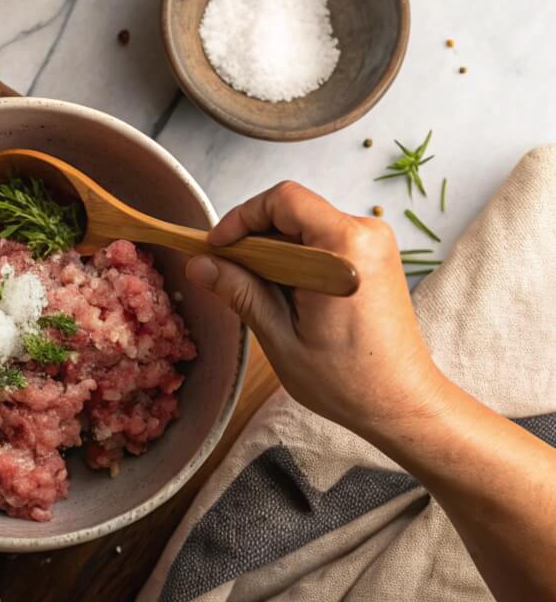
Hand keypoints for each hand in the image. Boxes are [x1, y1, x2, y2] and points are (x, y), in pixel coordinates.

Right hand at [186, 181, 451, 436]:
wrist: (401, 401)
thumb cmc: (346, 379)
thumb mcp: (280, 337)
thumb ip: (240, 292)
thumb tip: (200, 265)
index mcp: (343, 248)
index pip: (283, 200)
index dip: (242, 217)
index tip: (216, 247)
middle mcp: (366, 235)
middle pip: (293, 212)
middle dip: (255, 239)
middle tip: (229, 275)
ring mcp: (375, 244)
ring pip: (306, 228)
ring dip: (275, 252)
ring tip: (259, 293)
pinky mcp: (375, 258)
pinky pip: (323, 242)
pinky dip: (296, 260)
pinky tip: (286, 296)